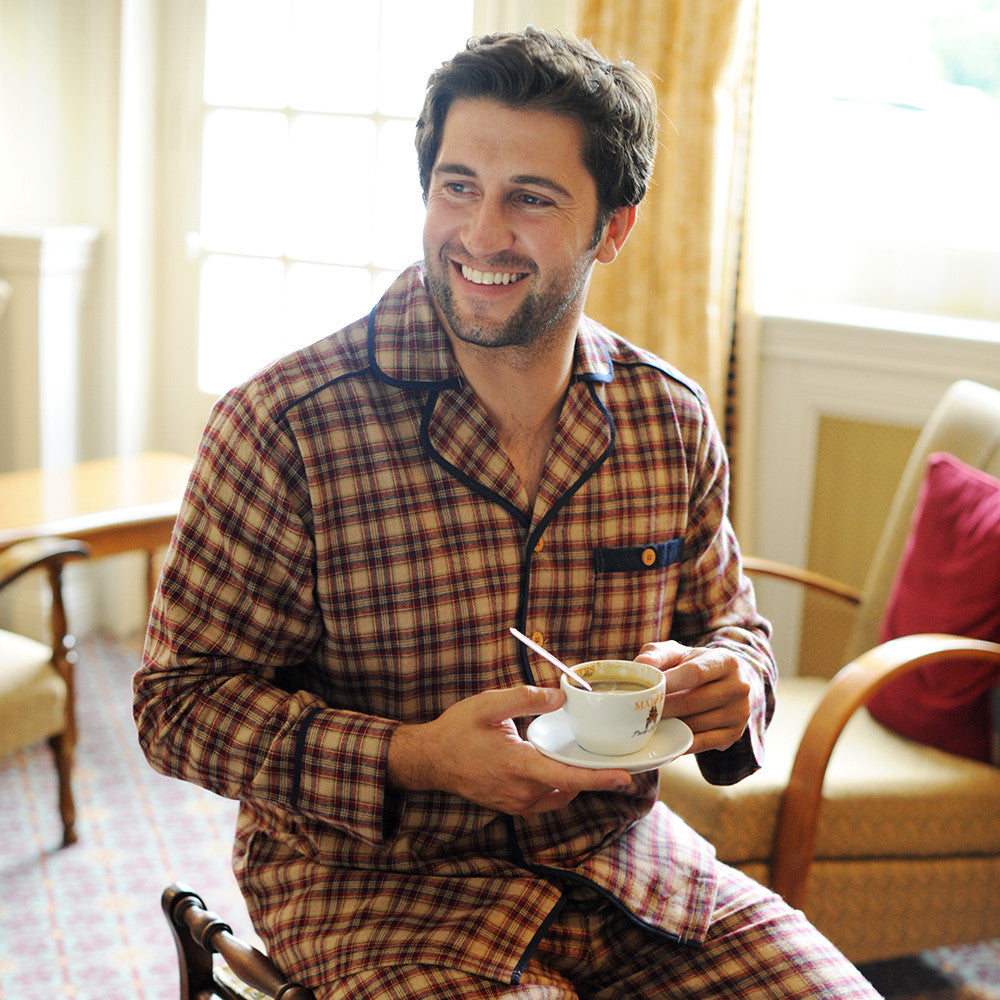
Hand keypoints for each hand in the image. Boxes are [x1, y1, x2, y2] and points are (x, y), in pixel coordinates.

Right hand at [387, 685, 631, 817]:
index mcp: (519, 766)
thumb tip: (560, 696)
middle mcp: (521, 791)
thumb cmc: (457, 730)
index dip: (598, 779)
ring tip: (585, 759)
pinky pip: (546, 800)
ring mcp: (516, 803)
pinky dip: (558, 786)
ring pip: (558, 794)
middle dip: (591, 774)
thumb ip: (526, 698)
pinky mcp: (511, 806)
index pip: (567, 777)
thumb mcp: (488, 704)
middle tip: (612, 759)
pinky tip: (557, 767)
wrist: (430, 760)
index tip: (625, 778)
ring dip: (573, 780)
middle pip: (568, 786)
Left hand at [634, 641, 751, 753]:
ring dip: (671, 725)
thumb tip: (640, 664)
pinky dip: (681, 743)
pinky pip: (703, 743)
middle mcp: (739, 686)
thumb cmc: (693, 664)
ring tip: (651, 722)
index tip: (648, 690)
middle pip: (694, 701)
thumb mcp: (678, 653)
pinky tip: (664, 739)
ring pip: (697, 724)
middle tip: (642, 710)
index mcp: (726, 661)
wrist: (724, 682)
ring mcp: (739, 712)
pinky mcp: (735, 733)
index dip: (669, 682)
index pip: (695, 673)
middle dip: (665, 707)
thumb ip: (657, 655)